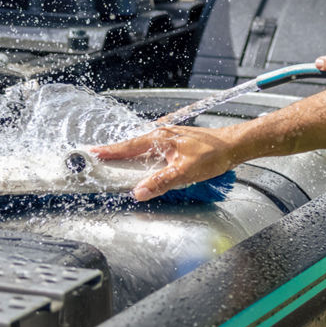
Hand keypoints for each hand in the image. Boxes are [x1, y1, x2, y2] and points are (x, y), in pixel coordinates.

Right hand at [91, 125, 237, 201]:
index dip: (109, 152)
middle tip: (99, 160)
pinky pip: (154, 150)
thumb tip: (139, 191)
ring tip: (116, 164)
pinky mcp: (177, 143)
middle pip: (133, 146)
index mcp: (159, 138)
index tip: (92, 153)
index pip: (128, 147)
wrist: (233, 146)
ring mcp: (169, 138)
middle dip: (115, 153)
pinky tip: (145, 164)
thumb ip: (160, 182)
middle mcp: (162, 135)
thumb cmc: (213, 154)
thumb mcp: (185, 172)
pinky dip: (144, 157)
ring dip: (130, 156)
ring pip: (143, 148)